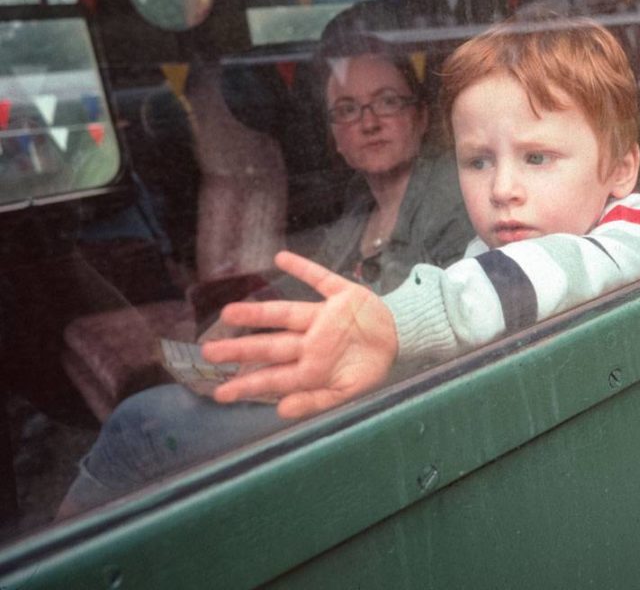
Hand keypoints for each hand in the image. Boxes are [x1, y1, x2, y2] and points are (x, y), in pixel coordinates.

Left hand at [202, 251, 398, 418]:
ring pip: (285, 313)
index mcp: (313, 367)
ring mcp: (325, 317)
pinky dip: (302, 268)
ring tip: (228, 311)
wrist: (403, 339)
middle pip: (271, 344)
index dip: (247, 383)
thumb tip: (281, 410)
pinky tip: (281, 257)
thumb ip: (317, 401)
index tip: (219, 394)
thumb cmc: (372, 368)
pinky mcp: (342, 294)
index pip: (275, 375)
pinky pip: (320, 279)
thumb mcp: (349, 393)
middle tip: (207, 352)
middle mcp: (312, 340)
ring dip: (258, 311)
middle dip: (240, 349)